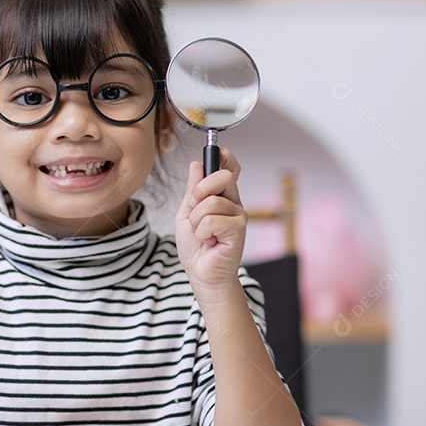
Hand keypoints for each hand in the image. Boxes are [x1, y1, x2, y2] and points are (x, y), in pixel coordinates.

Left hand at [175, 148, 247, 293]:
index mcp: (221, 195)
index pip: (229, 167)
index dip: (224, 156)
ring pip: (211, 202)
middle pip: (223, 175)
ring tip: (201, 234)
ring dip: (197, 221)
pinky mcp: (239, 229)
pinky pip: (213, 220)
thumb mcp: (186, 213)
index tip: (215, 153)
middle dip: (201, 189)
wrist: (200, 273)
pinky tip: (209, 241)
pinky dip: (203, 232)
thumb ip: (192, 190)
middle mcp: (233, 201)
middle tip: (194, 207)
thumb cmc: (195, 246)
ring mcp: (238, 215)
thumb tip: (196, 164)